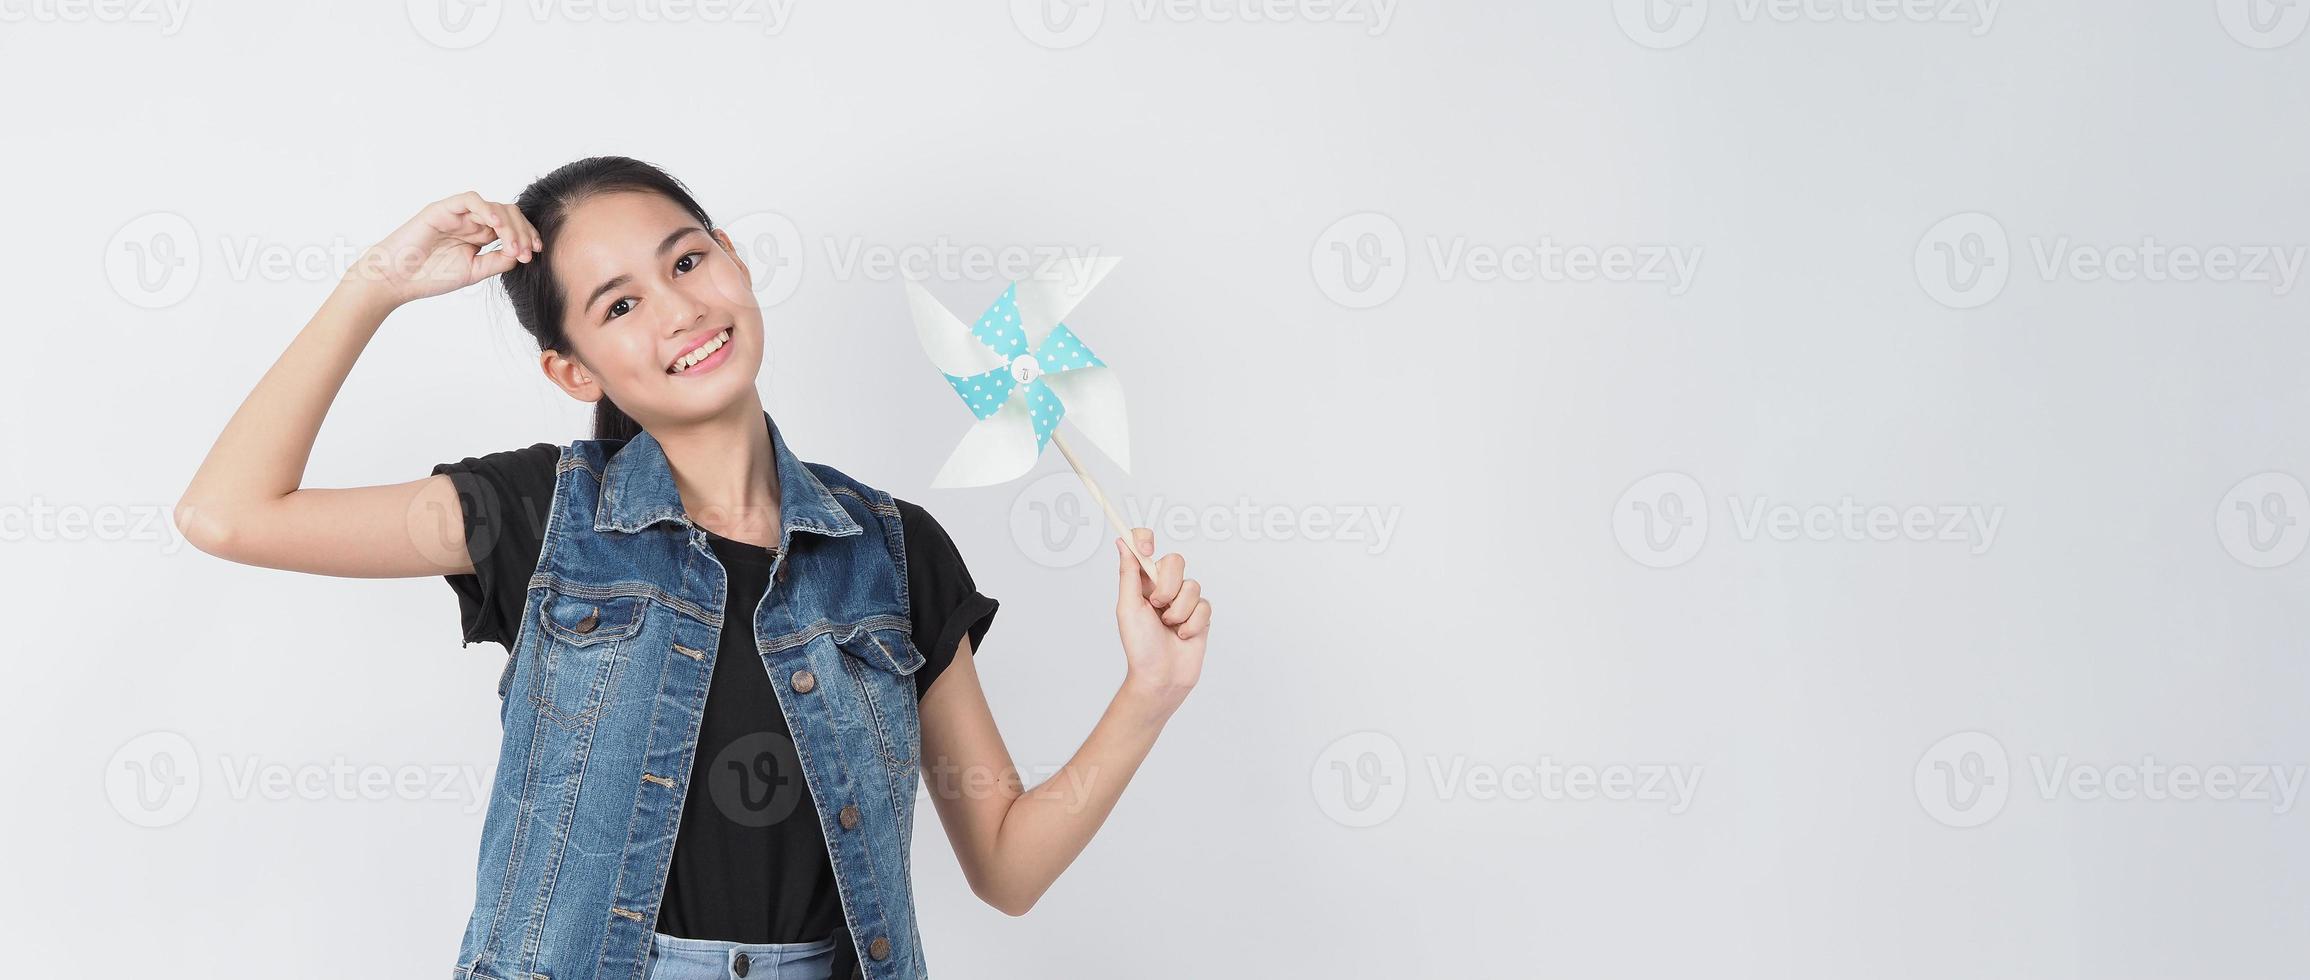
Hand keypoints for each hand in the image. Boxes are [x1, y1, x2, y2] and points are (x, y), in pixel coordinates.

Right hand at [343, 191, 542, 308]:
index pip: (512, 228)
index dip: (528, 236)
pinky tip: (497, 226)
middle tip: (529, 251)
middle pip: (509, 215)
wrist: (397, 279)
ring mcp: (458, 214)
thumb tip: (522, 254)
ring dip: (510, 226)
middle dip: (524, 232)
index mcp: (480, 236)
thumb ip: (498, 261)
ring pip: (494, 207)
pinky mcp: (443, 208)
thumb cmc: (431, 276)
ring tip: (514, 246)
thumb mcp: (474, 271)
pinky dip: (487, 209)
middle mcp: (472, 222)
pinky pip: (470, 200)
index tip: (537, 253)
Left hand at [1114, 527, 1211, 713]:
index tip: (1147, 549)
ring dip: (1179, 611)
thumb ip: (1129, 574)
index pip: (1144, 545)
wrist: (1161, 677)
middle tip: (1157, 606)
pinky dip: (1192, 623)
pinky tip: (1182, 636)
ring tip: (1169, 628)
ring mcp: (1184, 600)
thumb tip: (1122, 542)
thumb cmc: (1140, 646)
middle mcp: (1163, 587)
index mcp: (1142, 582)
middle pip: (1175, 561)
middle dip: (1168, 586)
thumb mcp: (1128, 607)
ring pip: (1192, 586)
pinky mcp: (1201, 615)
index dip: (1145, 539)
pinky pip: (1204, 605)